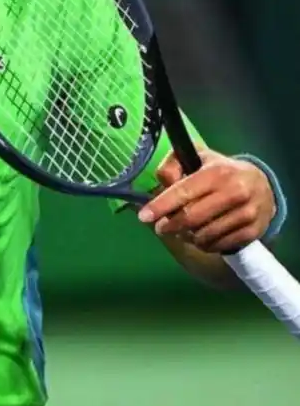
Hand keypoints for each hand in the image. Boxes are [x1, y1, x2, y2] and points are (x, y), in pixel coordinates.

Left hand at [138, 148, 274, 253]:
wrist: (261, 186)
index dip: (161, 206)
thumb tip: (163, 181)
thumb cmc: (220, 172)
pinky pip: (218, 246)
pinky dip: (205, 244)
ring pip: (204, 236)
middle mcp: (236, 192)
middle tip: (162, 227)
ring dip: (188, 236)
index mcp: (218, 172)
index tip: (144, 216)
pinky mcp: (253, 231)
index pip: (184, 191)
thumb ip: (174, 164)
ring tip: (185, 229)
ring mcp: (247, 213)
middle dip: (170, 226)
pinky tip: (204, 235)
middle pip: (191, 218)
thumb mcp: (199, 159)